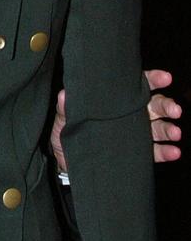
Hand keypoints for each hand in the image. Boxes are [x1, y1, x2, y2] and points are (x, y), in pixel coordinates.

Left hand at [50, 70, 181, 173]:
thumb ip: (66, 107)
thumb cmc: (69, 132)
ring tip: (175, 133)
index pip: (137, 85)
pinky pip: (154, 152)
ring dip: (169, 129)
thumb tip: (65, 94)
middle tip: (175, 110)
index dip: (152, 79)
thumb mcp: (65, 118)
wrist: (70, 163)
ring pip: (159, 128)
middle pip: (154, 105)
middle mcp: (130, 114)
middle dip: (166, 105)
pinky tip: (174, 152)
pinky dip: (166, 152)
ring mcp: (136, 134)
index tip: (164, 77)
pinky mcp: (137, 154)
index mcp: (116, 100)